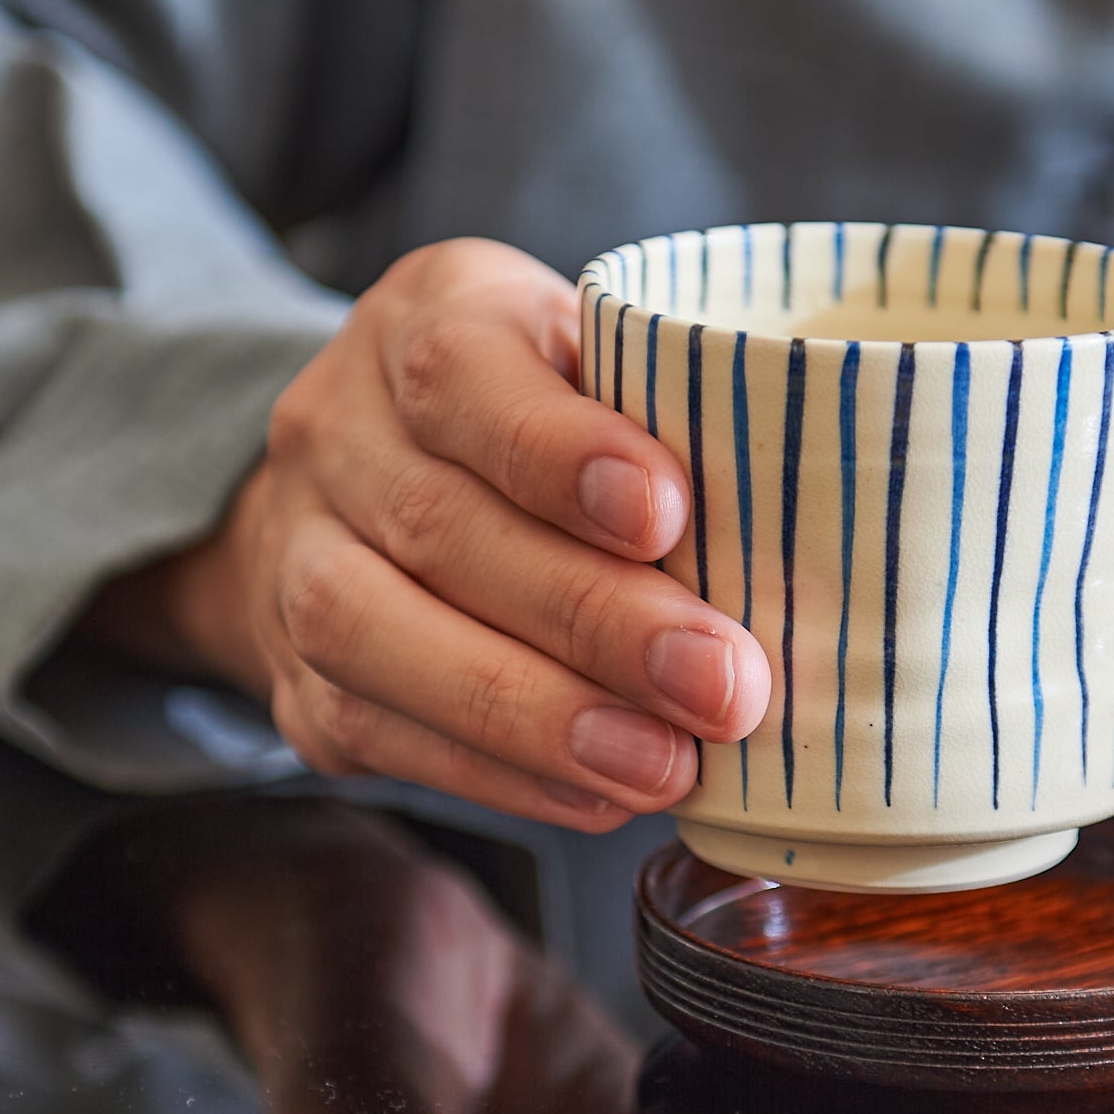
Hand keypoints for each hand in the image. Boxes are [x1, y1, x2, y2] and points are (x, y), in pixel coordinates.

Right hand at [86, 240, 768, 829]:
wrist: (365, 496)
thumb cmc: (548, 424)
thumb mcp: (607, 371)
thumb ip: (678, 423)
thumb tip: (818, 540)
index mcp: (426, 320)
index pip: (463, 372)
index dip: (560, 450)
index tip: (667, 512)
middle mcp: (335, 431)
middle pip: (441, 527)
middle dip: (592, 619)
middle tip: (722, 684)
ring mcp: (294, 557)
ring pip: (377, 635)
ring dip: (539, 715)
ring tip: (665, 765)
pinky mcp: (300, 682)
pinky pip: (382, 733)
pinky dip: (503, 774)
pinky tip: (604, 793)